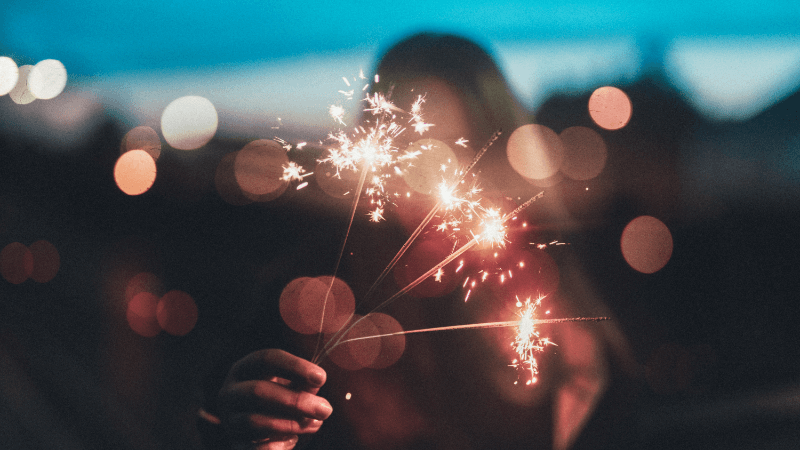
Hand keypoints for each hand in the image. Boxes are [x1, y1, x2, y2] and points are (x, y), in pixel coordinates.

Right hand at [217, 349, 331, 449]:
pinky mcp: (233, 444)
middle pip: (258, 391)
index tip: (321, 378)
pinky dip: (275, 446)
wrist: (259, 432)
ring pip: (254, 421)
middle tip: (325, 409)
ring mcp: (228, 419)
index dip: (294, 366)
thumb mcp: (292, 387)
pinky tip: (292, 441)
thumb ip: (303, 384)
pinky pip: (252, 448)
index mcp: (246, 368)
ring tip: (313, 425)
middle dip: (295, 401)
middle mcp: (231, 391)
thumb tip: (314, 384)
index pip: (266, 359)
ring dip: (289, 424)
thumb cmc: (281, 400)